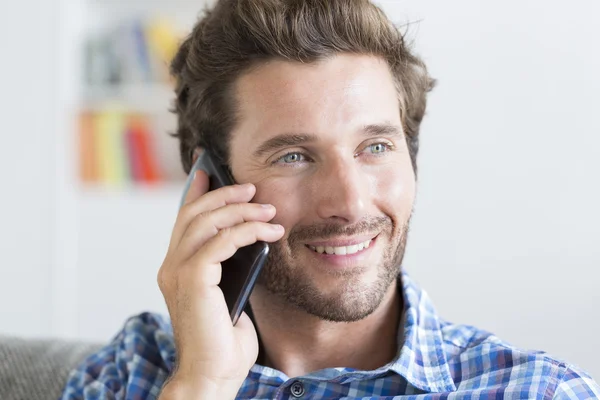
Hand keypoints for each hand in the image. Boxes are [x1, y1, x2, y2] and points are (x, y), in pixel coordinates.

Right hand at [157, 169, 283, 398]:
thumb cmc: (225, 339)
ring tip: (268, 209)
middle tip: (251, 188)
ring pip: (205, 222)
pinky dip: (246, 231)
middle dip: (224, 195)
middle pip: (193, 214)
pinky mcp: (192, 280)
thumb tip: (251, 237)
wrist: (215, 373)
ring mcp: (177, 272)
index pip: (183, 220)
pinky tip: (269, 232)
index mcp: (176, 268)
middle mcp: (170, 266)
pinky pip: (220, 242)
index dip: (196, 192)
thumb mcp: (229, 291)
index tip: (209, 171)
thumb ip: (229, 265)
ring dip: (240, 210)